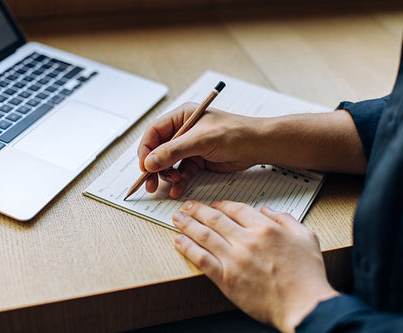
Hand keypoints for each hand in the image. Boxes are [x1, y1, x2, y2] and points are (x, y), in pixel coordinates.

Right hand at [138, 102, 261, 197]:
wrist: (258, 145)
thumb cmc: (235, 133)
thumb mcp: (201, 140)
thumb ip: (173, 151)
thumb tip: (149, 162)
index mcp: (181, 116)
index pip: (154, 132)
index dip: (146, 150)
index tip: (144, 167)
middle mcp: (183, 130)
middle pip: (158, 149)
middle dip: (154, 167)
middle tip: (150, 183)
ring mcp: (190, 146)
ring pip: (169, 163)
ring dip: (167, 176)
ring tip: (172, 183)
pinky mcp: (198, 160)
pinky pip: (182, 172)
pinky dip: (179, 181)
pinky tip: (178, 189)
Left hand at [172, 200, 338, 331]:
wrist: (304, 307)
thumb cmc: (308, 275)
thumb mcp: (306, 237)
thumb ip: (285, 219)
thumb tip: (267, 209)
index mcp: (265, 229)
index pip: (236, 209)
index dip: (221, 204)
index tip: (213, 205)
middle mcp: (247, 240)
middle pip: (215, 219)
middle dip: (197, 210)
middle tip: (186, 206)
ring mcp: (235, 260)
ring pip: (204, 235)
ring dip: (187, 224)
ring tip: (177, 218)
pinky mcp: (226, 279)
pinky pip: (201, 259)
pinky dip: (188, 248)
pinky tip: (179, 241)